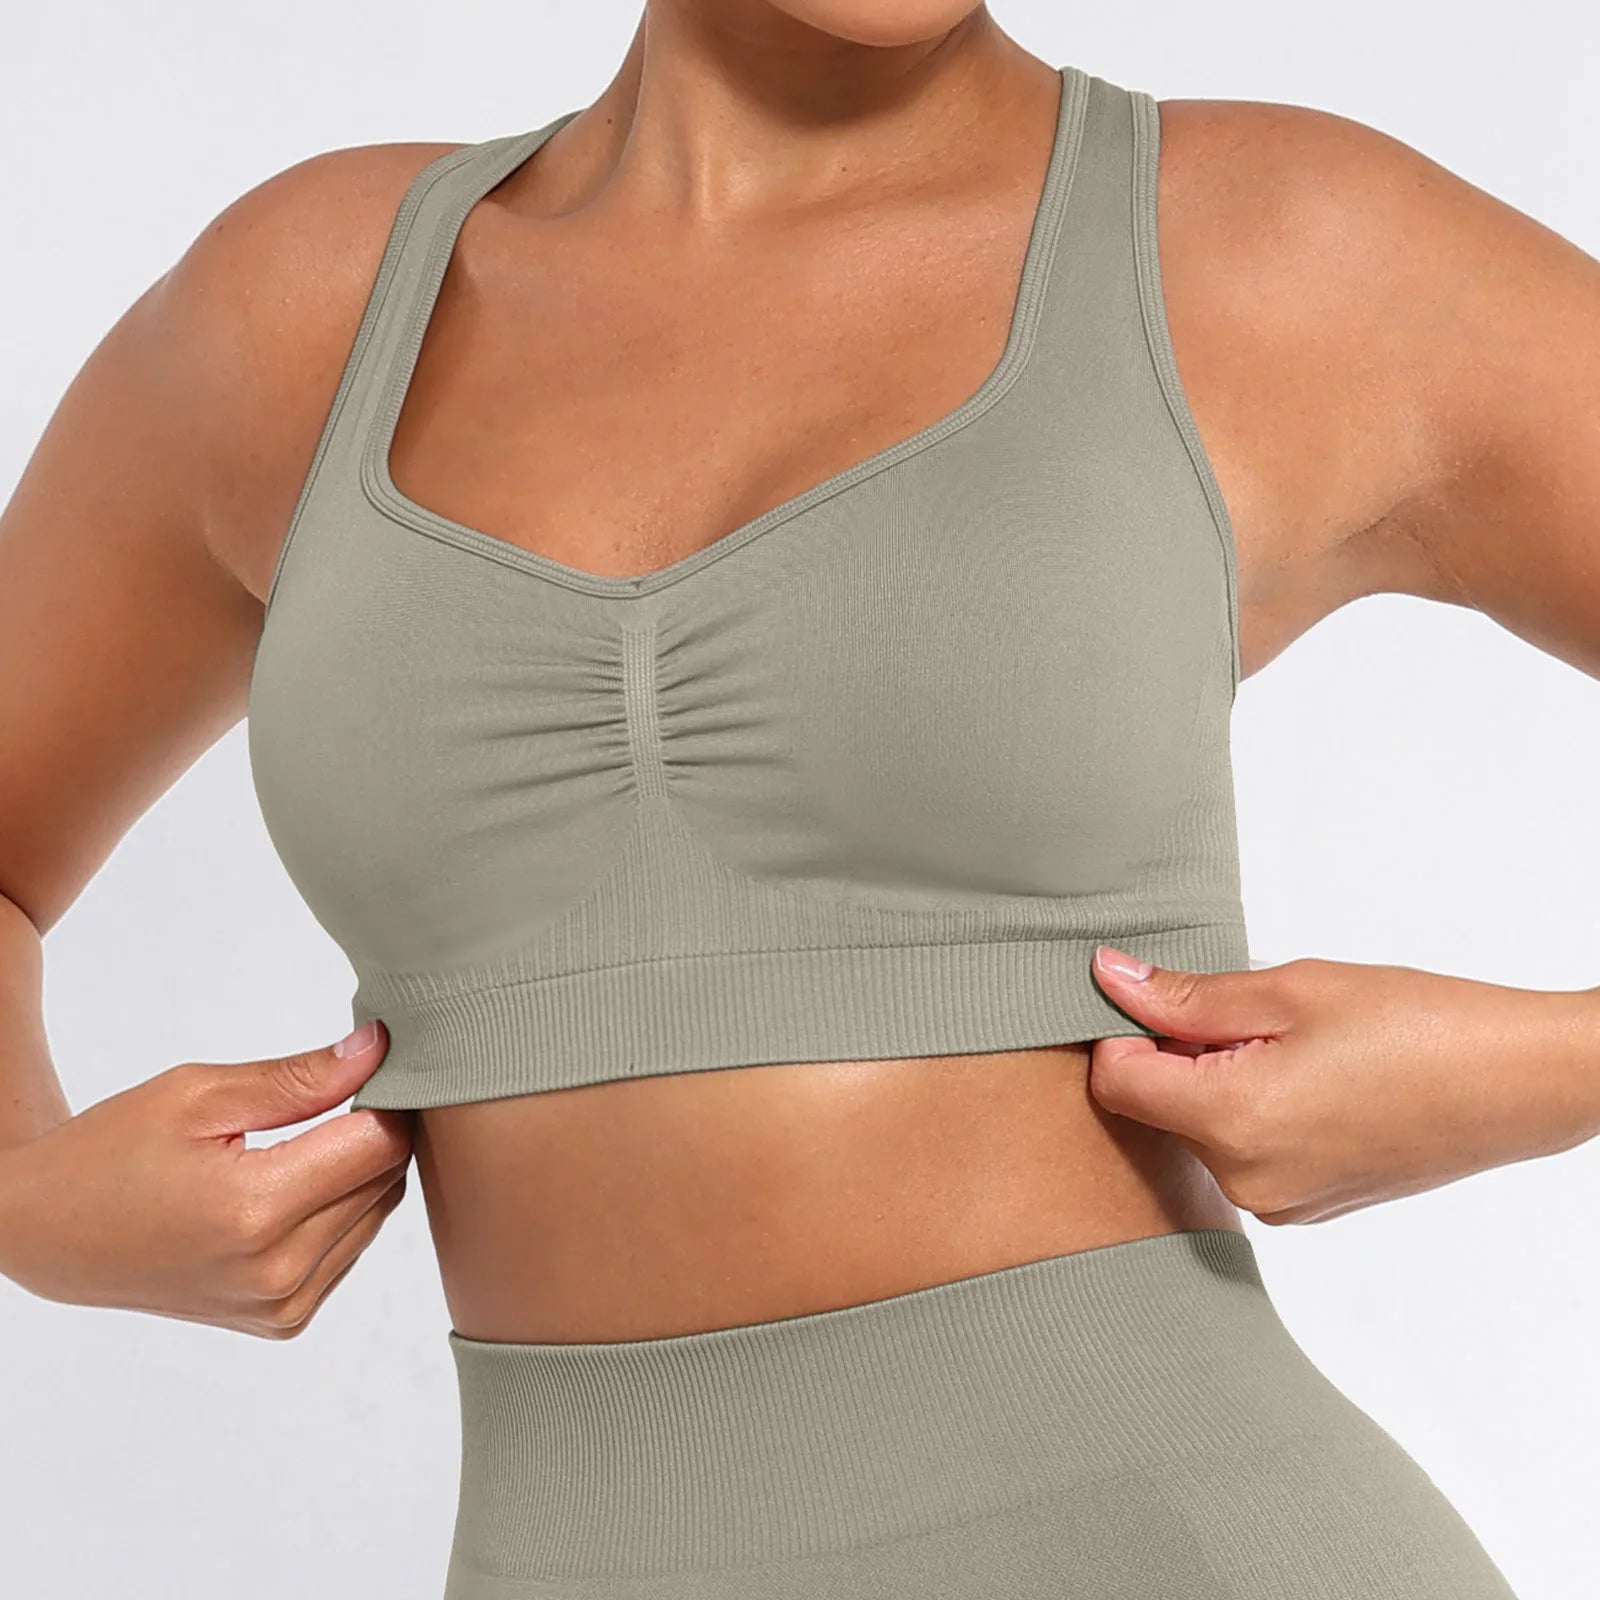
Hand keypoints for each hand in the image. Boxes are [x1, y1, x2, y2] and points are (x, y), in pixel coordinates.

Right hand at [0, 1020, 410, 1337]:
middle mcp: (276, 1271)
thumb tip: (378, 1049)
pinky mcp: (283, 1321)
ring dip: (359, 1172)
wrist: (52, 1233)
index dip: (387, 1097)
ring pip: (377, 1214)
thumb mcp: (200, 1095)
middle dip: (376, 1129)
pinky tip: (294, 1188)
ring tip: (302, 1143)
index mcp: (255, 1211)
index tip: (371, 1068)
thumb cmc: (113, 1152)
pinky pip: (350, 1249)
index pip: (380, 1144)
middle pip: (384, 1179)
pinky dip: (340, 1211)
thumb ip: (300, 1077)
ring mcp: (281, 1306)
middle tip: (332, 1097)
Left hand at [1087, 948, 1599, 1224]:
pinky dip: (1259, 1113)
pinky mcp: (1308, 1209)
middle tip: (1265, 1022)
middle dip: (1186, 1054)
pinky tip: (1320, 1084)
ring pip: (1201, 1128)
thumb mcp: (1288, 990)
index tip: (1174, 999)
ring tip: (1304, 1053)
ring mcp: (1280, 1205)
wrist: (1519, 1082)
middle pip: (1158, 1105)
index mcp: (1232, 1123)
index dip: (1129, 1030)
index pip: (1115, 1081)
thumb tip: (1109, 979)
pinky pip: (1245, 1153)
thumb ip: (1186, 994)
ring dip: (1225, 1083)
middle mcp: (1246, 1182)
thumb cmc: (1415, 1026)